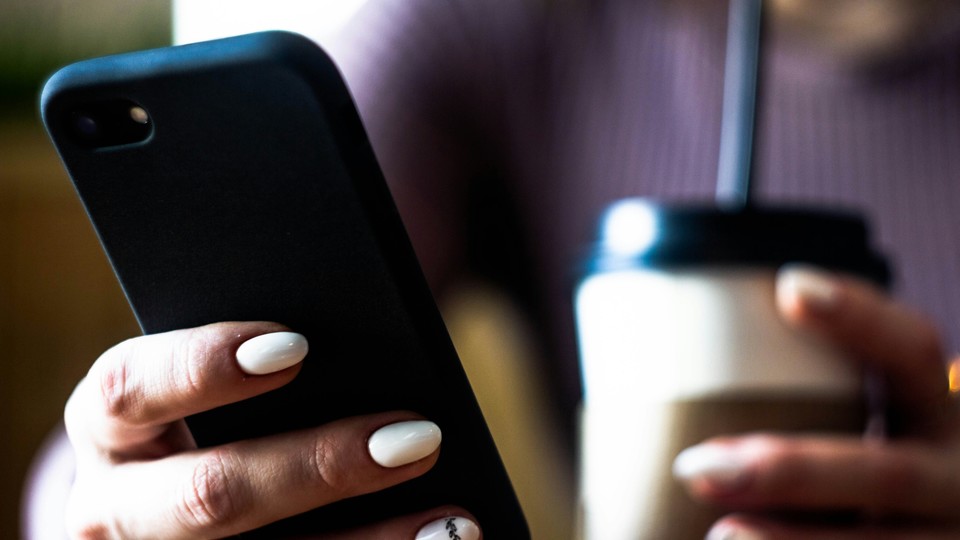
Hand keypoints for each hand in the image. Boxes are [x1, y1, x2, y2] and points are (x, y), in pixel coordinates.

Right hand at [62, 321, 479, 538]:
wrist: (158, 496)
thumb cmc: (209, 410)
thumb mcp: (209, 378)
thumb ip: (261, 360)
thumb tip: (370, 350)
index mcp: (109, 421)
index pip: (134, 388)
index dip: (208, 366)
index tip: (297, 348)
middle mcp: (111, 506)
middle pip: (212, 495)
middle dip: (321, 467)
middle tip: (418, 439)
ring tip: (453, 522)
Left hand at [673, 266, 959, 538]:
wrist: (933, 521)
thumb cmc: (870, 457)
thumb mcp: (864, 418)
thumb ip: (809, 393)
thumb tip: (667, 352)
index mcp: (934, 413)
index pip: (911, 351)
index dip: (860, 318)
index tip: (790, 287)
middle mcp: (949, 476)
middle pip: (885, 474)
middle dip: (791, 471)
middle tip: (698, 467)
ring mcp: (942, 535)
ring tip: (720, 533)